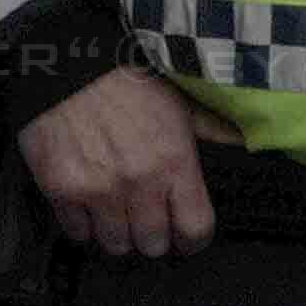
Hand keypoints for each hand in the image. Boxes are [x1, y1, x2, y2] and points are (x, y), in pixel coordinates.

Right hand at [24, 62, 212, 255]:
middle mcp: (139, 181)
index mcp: (174, 161)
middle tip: (146, 218)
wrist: (67, 61)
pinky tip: (87, 203)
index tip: (185, 235)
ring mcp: (98, 189)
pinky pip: (77, 232)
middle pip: (154, 244)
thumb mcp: (178, 100)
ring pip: (116, 244)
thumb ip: (211, 129)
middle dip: (152, 234)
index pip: (196, 229)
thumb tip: (244, 140)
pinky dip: (83, 224)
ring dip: (118, 232)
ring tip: (115, 211)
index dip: (193, 238)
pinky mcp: (61, 189)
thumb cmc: (125, 79)